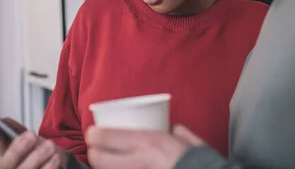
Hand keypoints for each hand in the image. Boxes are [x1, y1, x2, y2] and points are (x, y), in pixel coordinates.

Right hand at [0, 117, 67, 168]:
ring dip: (37, 157)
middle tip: (31, 135)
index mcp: (10, 158)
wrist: (60, 166)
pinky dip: (49, 167)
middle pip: (7, 163)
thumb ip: (19, 133)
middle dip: (18, 148)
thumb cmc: (42, 155)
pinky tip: (55, 159)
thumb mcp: (32, 142)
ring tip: (50, 146)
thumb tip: (5, 121)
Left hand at [86, 124, 204, 168]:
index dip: (93, 135)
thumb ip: (178, 133)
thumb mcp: (189, 142)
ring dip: (105, 168)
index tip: (93, 133)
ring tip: (109, 163)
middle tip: (97, 150)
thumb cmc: (201, 162)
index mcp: (148, 142)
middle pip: (98, 159)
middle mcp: (138, 162)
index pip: (104, 137)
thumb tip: (174, 130)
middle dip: (94, 155)